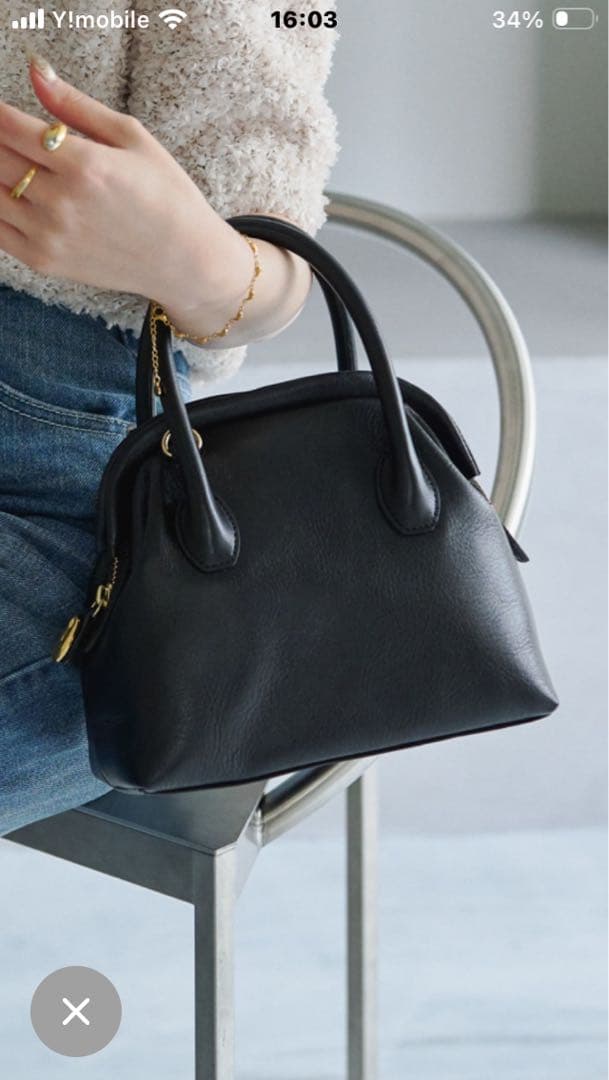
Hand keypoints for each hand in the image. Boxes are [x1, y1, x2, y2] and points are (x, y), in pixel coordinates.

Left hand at [0, 54, 249, 311]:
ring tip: (13, 166)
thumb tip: (35, 70)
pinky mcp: (45, 261)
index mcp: (84, 165)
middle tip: (8, 138)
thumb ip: (76, 105)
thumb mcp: (132, 138)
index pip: (9, 127)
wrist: (183, 260)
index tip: (0, 112)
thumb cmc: (166, 194)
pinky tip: (12, 195)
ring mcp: (49, 235)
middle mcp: (61, 202)